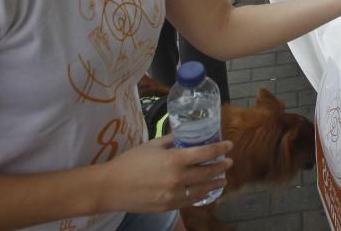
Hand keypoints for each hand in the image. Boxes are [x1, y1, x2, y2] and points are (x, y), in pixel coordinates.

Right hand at [98, 135, 232, 212]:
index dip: (220, 149)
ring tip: (223, 179)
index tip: (229, 146)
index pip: (205, 153)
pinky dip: (202, 195)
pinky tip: (207, 191)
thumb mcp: (152, 145)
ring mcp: (173, 195)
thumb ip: (171, 139)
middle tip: (229, 162)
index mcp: (174, 159)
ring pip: (202, 189)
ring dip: (215, 183)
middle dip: (221, 167)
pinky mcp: (168, 206)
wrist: (110, 187)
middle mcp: (178, 178)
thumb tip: (185, 132)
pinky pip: (190, 201)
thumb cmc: (130, 162)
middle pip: (207, 172)